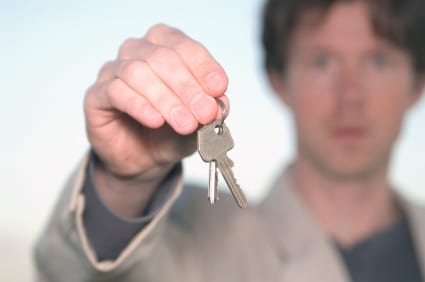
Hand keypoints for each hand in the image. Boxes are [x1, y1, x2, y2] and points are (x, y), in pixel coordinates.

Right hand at [84, 24, 228, 181]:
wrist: (143, 160)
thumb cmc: (169, 133)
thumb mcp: (198, 123)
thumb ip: (208, 109)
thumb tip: (219, 101)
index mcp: (165, 48)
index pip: (184, 46)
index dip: (203, 67)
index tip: (219, 88)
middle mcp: (138, 52)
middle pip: (162, 58)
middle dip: (188, 88)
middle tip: (205, 112)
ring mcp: (114, 71)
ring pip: (138, 73)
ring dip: (166, 100)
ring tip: (184, 123)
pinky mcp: (97, 95)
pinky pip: (116, 92)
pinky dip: (139, 105)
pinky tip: (155, 120)